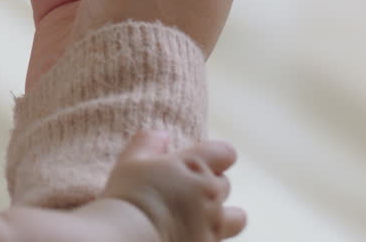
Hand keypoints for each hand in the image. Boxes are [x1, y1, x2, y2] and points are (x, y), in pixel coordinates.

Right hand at [102, 131, 245, 240]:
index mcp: (195, 166)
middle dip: (209, 185)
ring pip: (236, 217)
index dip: (217, 156)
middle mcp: (211, 193)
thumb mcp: (131, 161)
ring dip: (222, 214)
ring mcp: (213, 223)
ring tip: (198, 217)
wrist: (129, 236)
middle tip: (184, 191)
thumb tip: (162, 135)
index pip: (224, 152)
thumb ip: (148, 142)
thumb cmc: (129, 195)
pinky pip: (219, 238)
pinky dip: (208, 234)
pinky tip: (188, 233)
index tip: (203, 161)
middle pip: (224, 184)